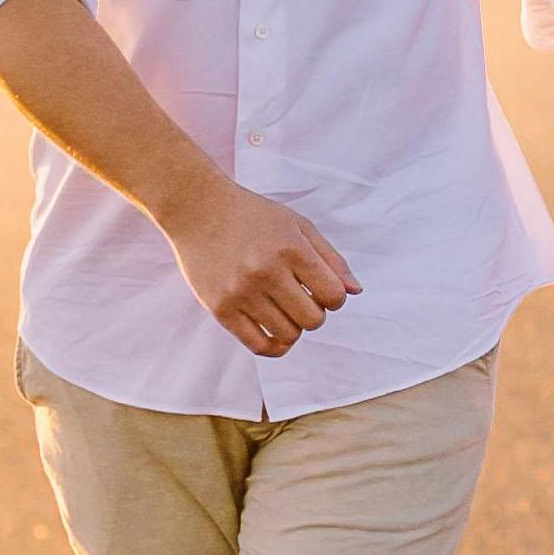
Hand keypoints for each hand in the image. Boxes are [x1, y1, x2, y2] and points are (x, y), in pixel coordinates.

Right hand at [159, 177, 357, 359]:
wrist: (198, 208)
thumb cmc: (255, 217)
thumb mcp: (298, 225)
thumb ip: (331, 259)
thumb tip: (355, 292)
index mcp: (290, 248)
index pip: (334, 296)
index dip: (335, 297)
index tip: (322, 289)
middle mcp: (265, 271)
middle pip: (314, 320)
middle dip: (316, 313)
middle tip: (302, 298)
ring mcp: (241, 292)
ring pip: (288, 335)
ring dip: (295, 327)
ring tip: (285, 308)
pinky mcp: (220, 308)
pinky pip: (259, 345)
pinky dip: (276, 346)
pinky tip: (277, 332)